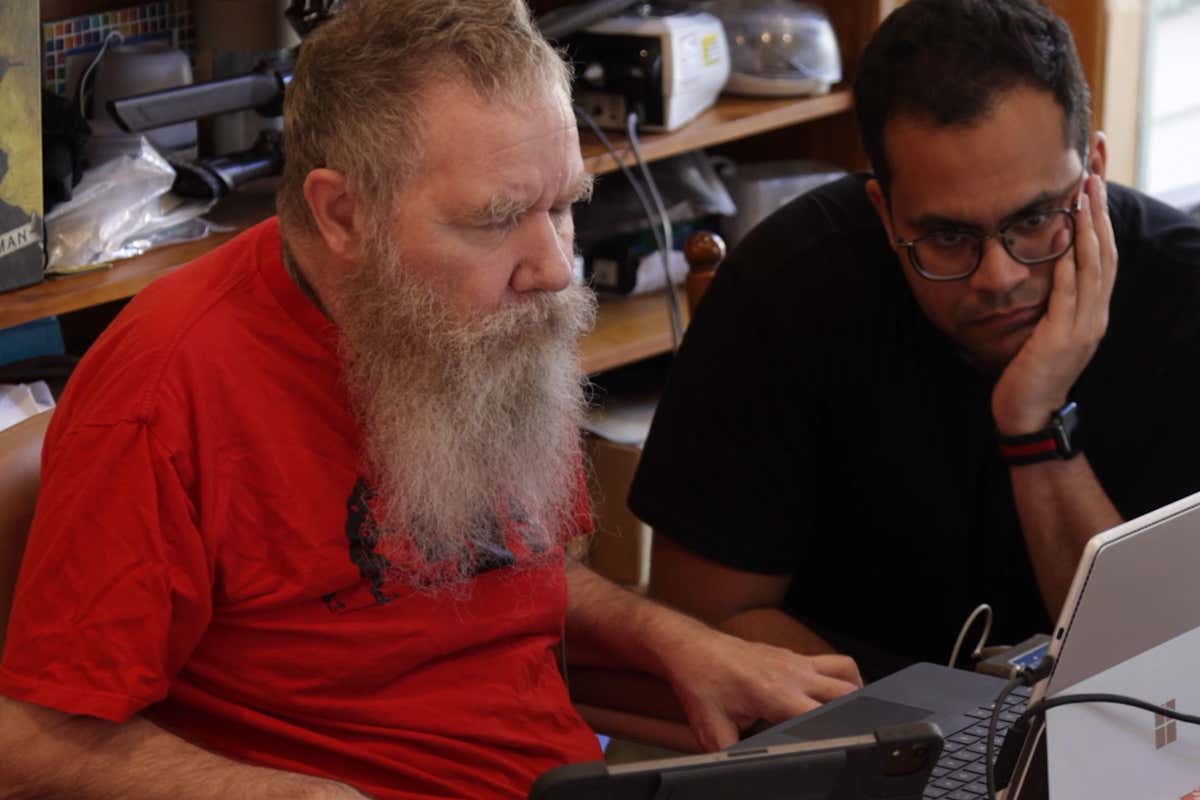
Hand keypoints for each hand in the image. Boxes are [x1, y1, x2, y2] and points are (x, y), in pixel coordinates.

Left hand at [661, 627, 861, 750]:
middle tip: (857, 732)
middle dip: (856, 714)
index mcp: (774, 694)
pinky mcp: (790, 655)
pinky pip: (830, 661)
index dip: (835, 734)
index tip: (843, 745)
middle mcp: (791, 674)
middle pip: (846, 691)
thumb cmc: (700, 681)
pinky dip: (840, 676)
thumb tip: (738, 774)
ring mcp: (794, 661)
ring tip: (853, 712)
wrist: (691, 647)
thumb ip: (732, 754)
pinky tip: (830, 693)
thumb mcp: (712, 729)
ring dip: (856, 690)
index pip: (822, 715)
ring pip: (845, 670)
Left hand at [991, 174, 1117, 434]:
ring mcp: (1084, 326)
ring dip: (1090, 225)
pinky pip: (1070, 294)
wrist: (1027, 416)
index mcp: (1092, 309)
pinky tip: (1068, 237)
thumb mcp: (1042, 328)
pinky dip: (1071, 262)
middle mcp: (1095, 313)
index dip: (1100, 212)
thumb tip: (1044, 265)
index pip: (1101, 251)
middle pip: (1105, 247)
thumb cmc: (1027, 372)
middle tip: (1097, 162)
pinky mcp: (1063, 338)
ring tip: (1086, 188)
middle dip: (1101, 203)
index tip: (1094, 173)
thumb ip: (1051, 299)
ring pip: (1093, 266)